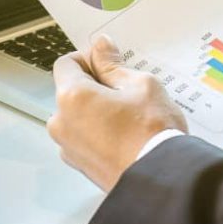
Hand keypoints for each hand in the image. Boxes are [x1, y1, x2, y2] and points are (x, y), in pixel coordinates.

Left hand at [48, 35, 187, 191]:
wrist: (160, 176)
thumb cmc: (152, 131)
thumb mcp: (140, 84)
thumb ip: (113, 65)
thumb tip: (101, 47)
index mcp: (72, 97)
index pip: (66, 63)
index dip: (89, 58)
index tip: (109, 62)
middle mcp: (62, 123)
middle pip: (71, 91)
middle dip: (94, 86)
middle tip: (126, 90)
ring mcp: (69, 147)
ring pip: (78, 115)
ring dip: (97, 110)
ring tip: (130, 115)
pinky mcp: (80, 164)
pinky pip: (84, 137)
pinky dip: (99, 131)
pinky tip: (126, 133)